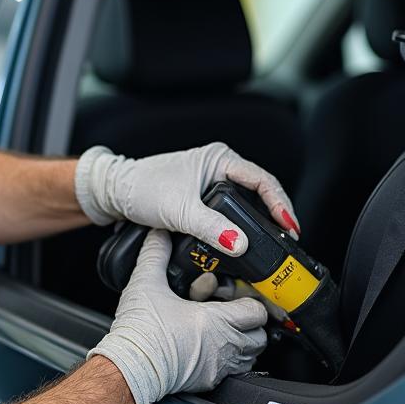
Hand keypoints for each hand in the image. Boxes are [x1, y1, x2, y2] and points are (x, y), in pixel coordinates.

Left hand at [74, 141, 298, 255]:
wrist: (114, 193)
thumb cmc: (141, 188)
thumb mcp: (179, 210)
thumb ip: (210, 228)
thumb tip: (240, 244)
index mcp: (218, 159)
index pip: (262, 180)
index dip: (280, 204)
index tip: (290, 226)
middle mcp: (218, 167)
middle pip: (259, 193)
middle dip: (275, 216)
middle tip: (288, 240)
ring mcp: (210, 183)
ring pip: (245, 205)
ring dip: (258, 223)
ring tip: (272, 243)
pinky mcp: (202, 200)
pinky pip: (230, 213)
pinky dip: (240, 227)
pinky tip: (245, 243)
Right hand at [88, 230, 267, 403]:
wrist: (129, 367)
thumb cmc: (140, 331)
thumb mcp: (146, 283)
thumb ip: (155, 254)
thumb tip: (159, 234)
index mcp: (217, 320)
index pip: (257, 312)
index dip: (250, 300)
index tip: (238, 295)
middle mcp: (225, 346)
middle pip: (261, 336)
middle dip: (251, 323)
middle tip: (235, 313)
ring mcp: (220, 367)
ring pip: (251, 356)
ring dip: (244, 342)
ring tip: (226, 331)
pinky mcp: (210, 383)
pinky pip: (235, 372)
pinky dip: (231, 361)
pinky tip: (212, 349)